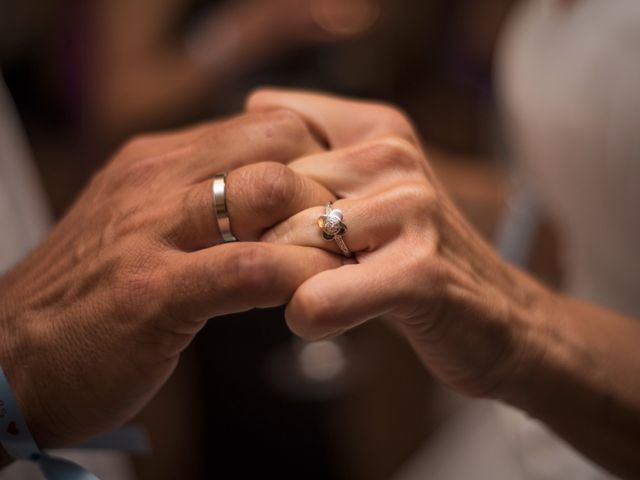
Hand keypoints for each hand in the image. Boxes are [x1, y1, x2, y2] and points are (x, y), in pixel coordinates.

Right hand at [0, 109, 342, 446]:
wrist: (3, 358)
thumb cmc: (86, 297)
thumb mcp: (136, 224)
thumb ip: (192, 200)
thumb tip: (265, 192)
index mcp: (156, 161)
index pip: (266, 125)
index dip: (315, 158)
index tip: (335, 199)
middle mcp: (155, 181)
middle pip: (277, 142)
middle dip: (325, 185)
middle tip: (343, 232)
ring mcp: (152, 233)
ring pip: (268, 190)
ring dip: (318, 226)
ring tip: (336, 264)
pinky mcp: (153, 292)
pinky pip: (251, 268)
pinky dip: (297, 278)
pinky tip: (314, 299)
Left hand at [250, 89, 550, 398]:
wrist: (496, 316)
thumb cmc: (410, 255)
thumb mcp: (369, 186)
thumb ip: (315, 142)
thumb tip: (253, 103)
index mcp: (377, 128)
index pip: (268, 133)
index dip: (247, 187)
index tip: (259, 222)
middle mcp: (395, 156)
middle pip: (269, 194)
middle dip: (262, 239)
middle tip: (288, 266)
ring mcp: (412, 209)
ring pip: (286, 243)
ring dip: (286, 281)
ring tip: (318, 288)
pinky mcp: (419, 272)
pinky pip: (319, 298)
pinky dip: (308, 317)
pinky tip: (326, 318)